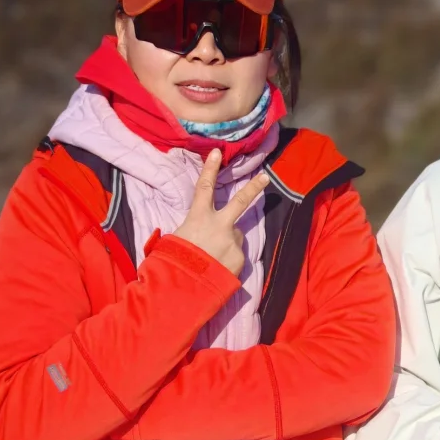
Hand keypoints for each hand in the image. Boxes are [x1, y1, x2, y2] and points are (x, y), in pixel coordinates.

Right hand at [173, 149, 269, 277]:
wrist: (186, 287)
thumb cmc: (174, 262)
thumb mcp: (176, 239)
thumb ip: (192, 231)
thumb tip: (202, 234)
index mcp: (199, 218)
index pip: (204, 188)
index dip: (211, 169)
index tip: (218, 152)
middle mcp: (219, 225)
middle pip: (240, 201)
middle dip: (253, 188)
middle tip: (265, 177)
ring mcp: (232, 240)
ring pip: (234, 236)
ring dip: (227, 243)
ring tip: (212, 258)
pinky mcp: (240, 257)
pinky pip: (236, 254)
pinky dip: (229, 259)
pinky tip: (217, 268)